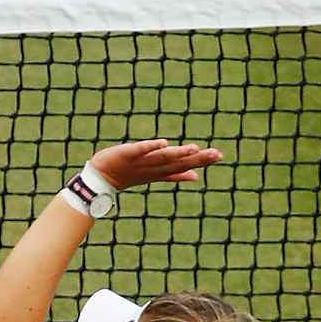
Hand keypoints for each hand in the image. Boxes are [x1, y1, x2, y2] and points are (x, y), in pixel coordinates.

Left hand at [90, 137, 223, 189]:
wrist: (101, 178)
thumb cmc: (128, 174)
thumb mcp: (154, 175)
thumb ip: (176, 175)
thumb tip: (196, 177)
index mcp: (161, 171)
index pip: (184, 166)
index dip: (201, 162)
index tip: (219, 156)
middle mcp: (153, 167)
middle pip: (178, 163)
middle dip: (197, 159)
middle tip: (215, 154)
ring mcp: (141, 162)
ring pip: (163, 158)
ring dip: (179, 154)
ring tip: (195, 149)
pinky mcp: (127, 154)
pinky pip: (141, 150)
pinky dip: (152, 147)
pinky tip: (164, 143)